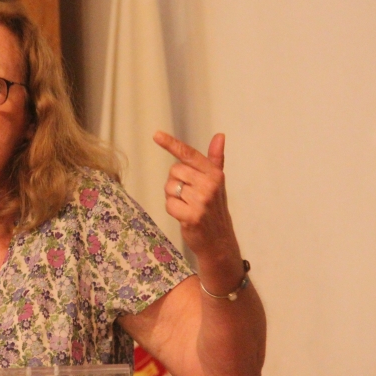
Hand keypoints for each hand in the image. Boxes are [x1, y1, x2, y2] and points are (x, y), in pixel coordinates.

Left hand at [153, 131, 242, 274]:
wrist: (219, 241)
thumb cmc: (214, 208)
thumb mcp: (217, 182)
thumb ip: (215, 159)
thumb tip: (220, 136)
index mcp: (215, 174)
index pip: (189, 155)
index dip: (171, 144)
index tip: (156, 135)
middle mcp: (209, 185)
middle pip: (174, 171)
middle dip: (176, 182)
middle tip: (188, 195)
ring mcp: (201, 201)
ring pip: (170, 188)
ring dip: (174, 197)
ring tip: (188, 206)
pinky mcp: (192, 216)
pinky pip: (169, 204)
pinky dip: (173, 210)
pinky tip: (184, 216)